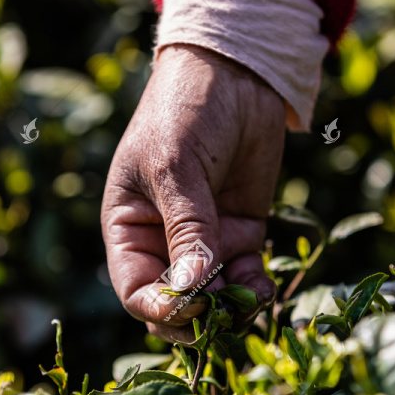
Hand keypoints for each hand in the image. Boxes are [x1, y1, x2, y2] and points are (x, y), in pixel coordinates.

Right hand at [101, 44, 285, 342]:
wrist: (234, 75)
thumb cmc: (184, 113)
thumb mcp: (176, 169)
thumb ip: (187, 228)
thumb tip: (193, 289)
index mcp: (129, 229)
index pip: (135, 289)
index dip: (158, 307)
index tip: (189, 308)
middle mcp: (164, 243)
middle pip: (174, 303)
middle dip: (197, 318)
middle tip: (223, 317)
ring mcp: (205, 242)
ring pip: (214, 300)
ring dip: (231, 311)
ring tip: (251, 303)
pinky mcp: (241, 235)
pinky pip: (246, 279)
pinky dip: (255, 292)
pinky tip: (264, 289)